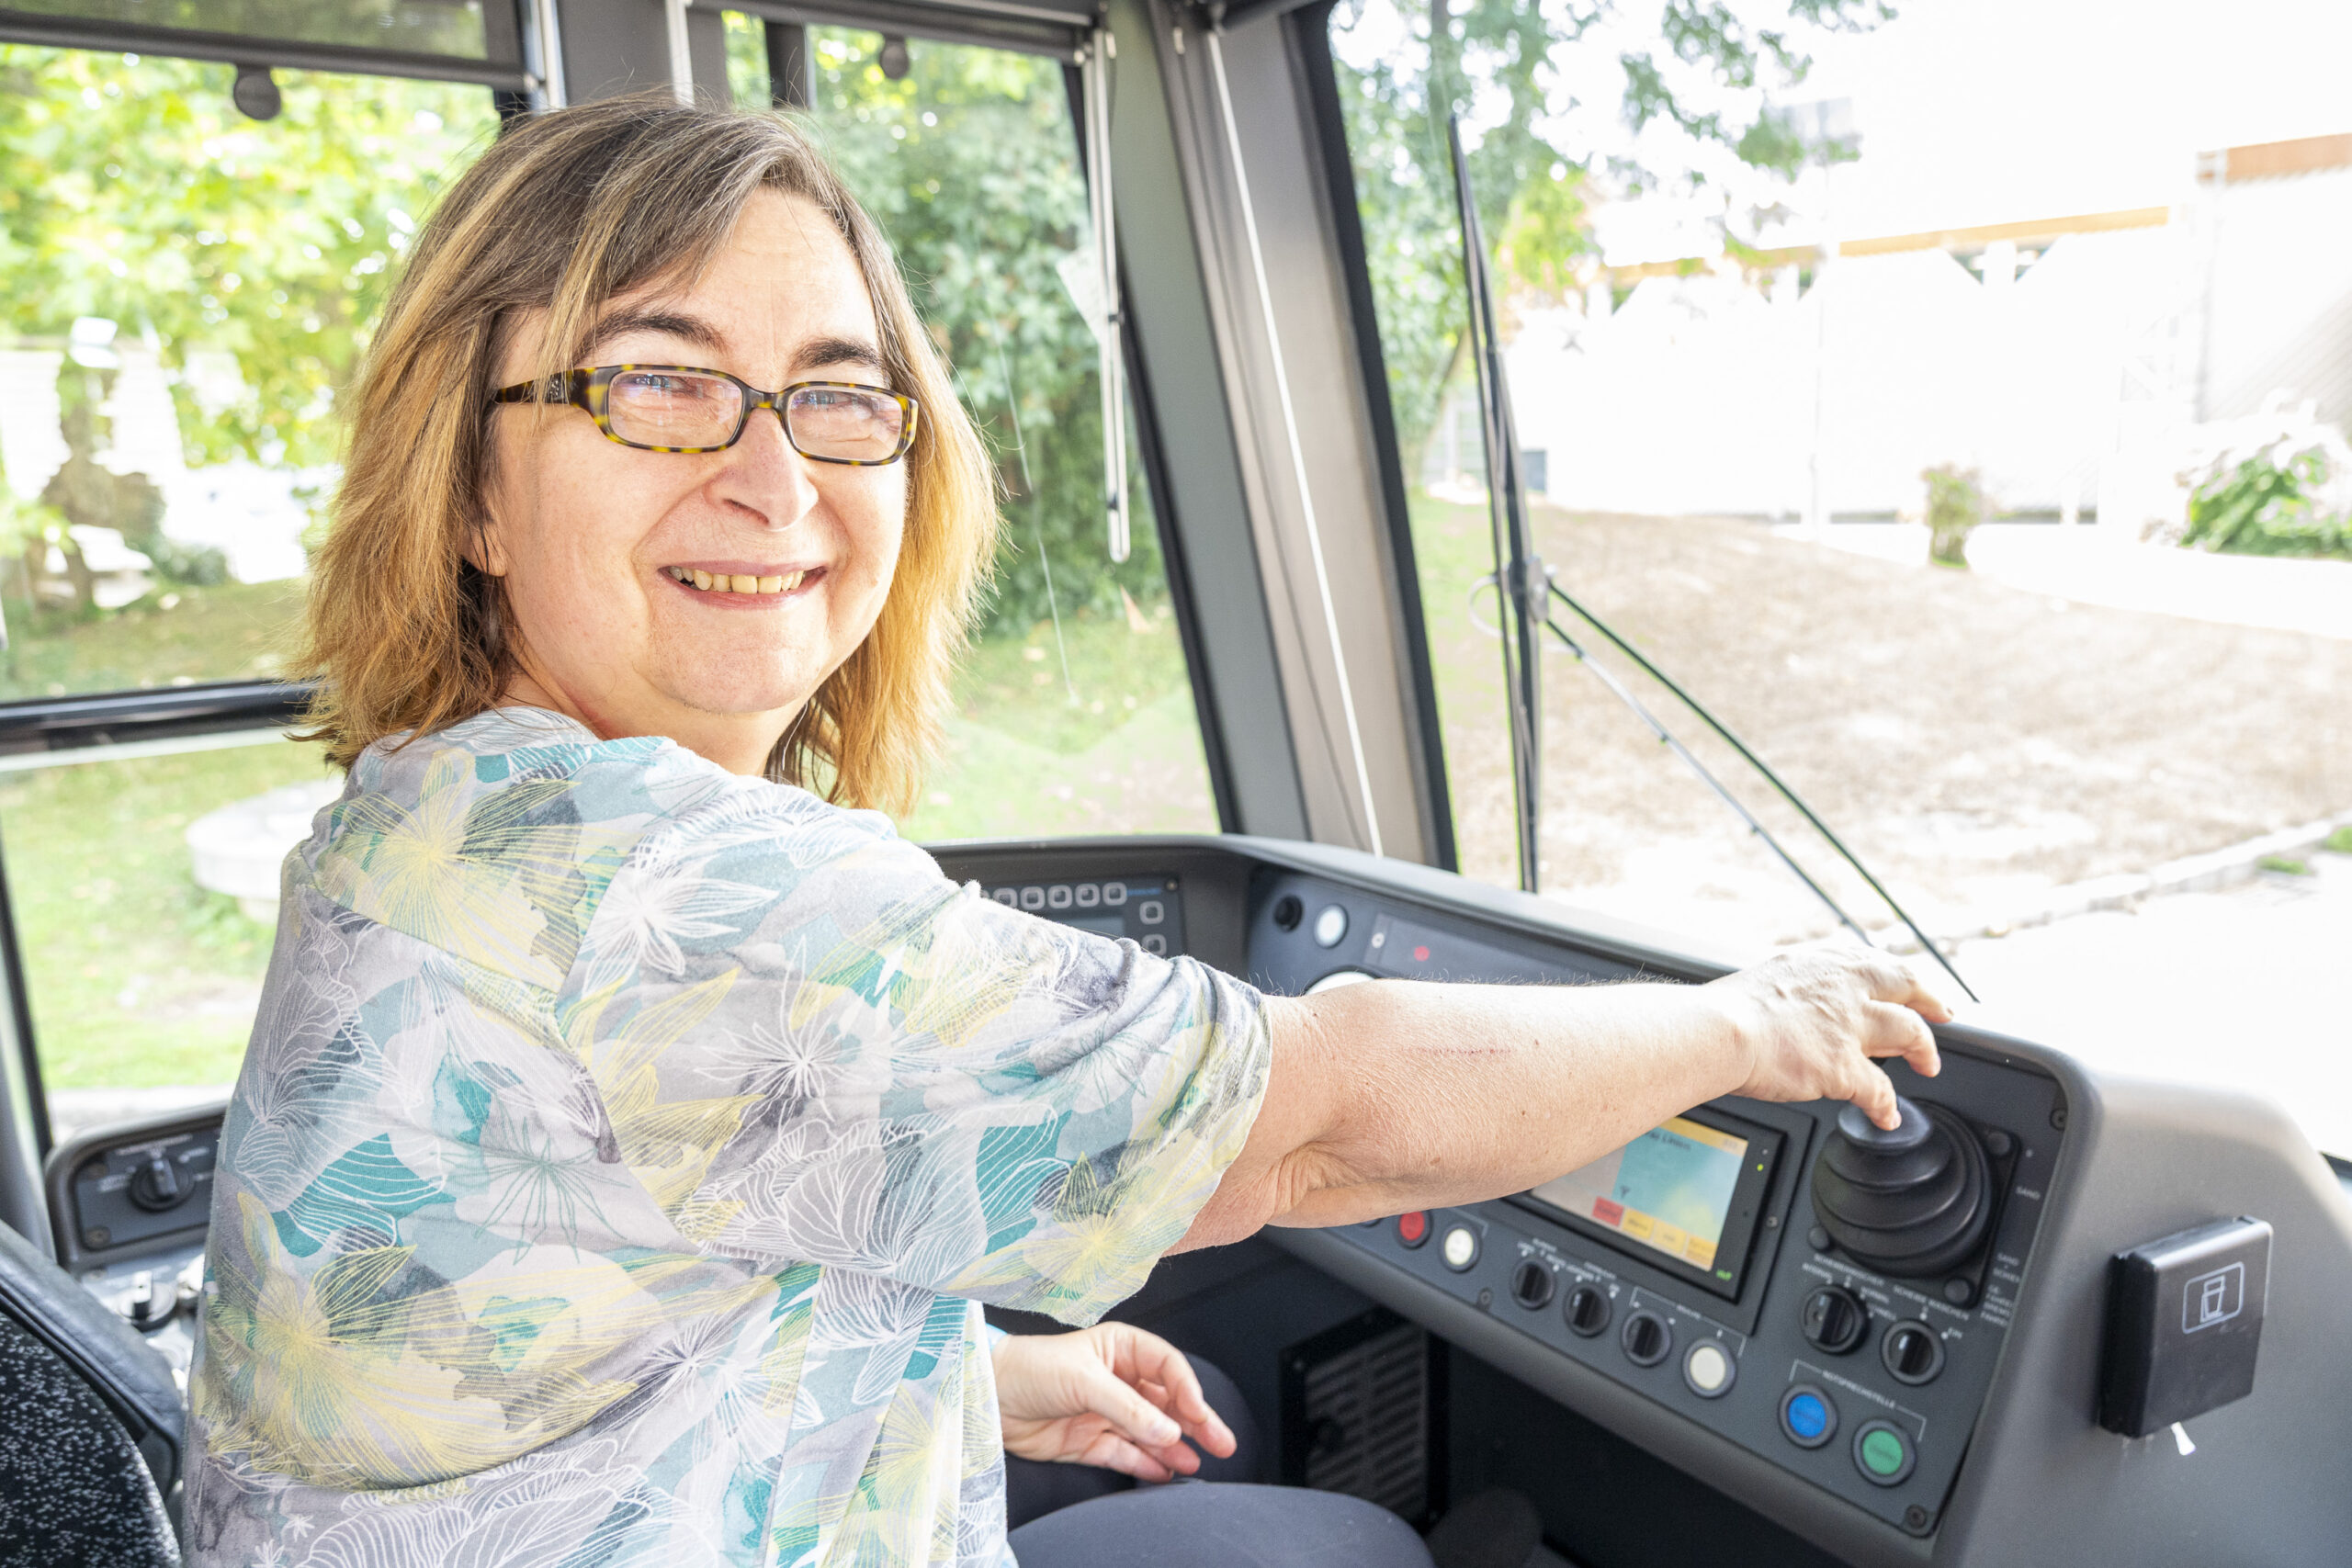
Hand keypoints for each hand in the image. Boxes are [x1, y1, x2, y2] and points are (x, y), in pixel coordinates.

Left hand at [992, 1323, 1237, 1482]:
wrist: (986, 1396)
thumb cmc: (1030, 1368)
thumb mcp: (1084, 1380)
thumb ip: (1128, 1408)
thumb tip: (1169, 1431)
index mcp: (1120, 1349)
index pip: (1167, 1367)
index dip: (1188, 1390)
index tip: (1199, 1413)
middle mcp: (1118, 1380)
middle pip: (1166, 1402)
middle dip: (1195, 1422)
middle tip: (1223, 1442)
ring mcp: (1105, 1413)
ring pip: (1150, 1432)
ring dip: (1174, 1447)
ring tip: (1197, 1463)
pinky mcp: (1089, 1442)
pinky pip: (1126, 1455)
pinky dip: (1145, 1464)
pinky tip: (1165, 1472)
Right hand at [1705, 942, 1949, 1129]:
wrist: (1717, 1032)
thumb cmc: (1725, 1011)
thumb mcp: (1769, 981)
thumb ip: (1797, 990)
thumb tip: (1802, 1006)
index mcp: (1822, 966)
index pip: (1874, 964)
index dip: (1898, 977)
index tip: (1908, 984)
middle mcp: (1844, 989)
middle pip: (1906, 986)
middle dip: (1930, 1001)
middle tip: (1944, 1013)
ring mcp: (1849, 1027)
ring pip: (1909, 1033)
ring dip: (1924, 1051)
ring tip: (1930, 1065)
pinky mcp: (1845, 1067)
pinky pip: (1880, 1090)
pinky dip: (1886, 1106)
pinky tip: (1887, 1116)